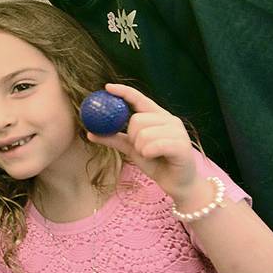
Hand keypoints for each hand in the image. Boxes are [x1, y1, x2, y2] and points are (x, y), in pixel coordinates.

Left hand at [86, 83, 197, 202]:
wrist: (178, 184)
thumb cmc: (157, 163)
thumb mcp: (132, 149)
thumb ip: (114, 139)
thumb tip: (90, 133)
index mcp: (158, 116)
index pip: (140, 99)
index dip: (124, 92)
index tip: (107, 88)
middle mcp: (169, 120)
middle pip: (137, 119)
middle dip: (132, 136)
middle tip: (140, 148)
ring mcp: (177, 131)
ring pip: (144, 134)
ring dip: (141, 149)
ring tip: (151, 155)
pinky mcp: (182, 145)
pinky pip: (154, 145)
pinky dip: (149, 153)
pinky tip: (154, 157)